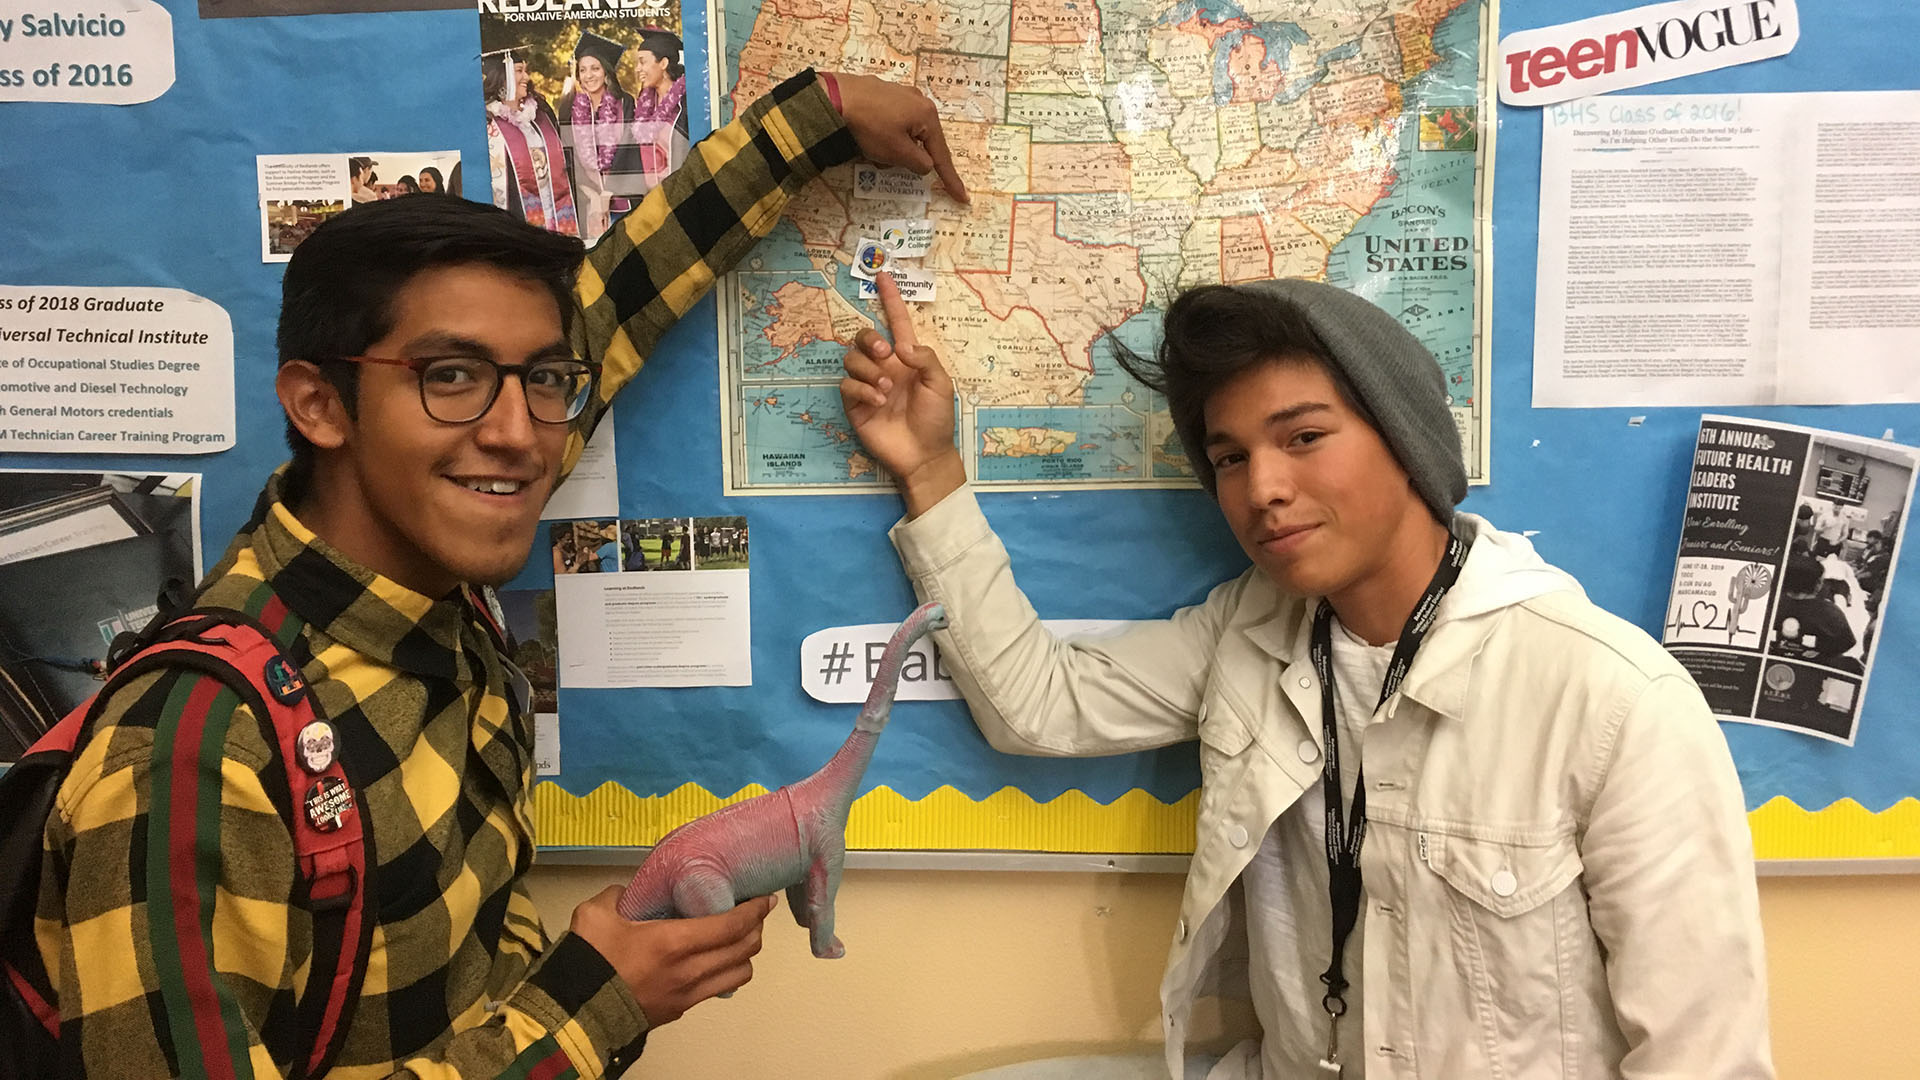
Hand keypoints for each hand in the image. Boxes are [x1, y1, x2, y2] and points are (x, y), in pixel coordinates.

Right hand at [569, 887, 774, 1025]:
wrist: (575, 1014)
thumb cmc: (589, 963)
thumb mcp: (596, 914)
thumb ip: (617, 895)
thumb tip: (627, 891)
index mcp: (674, 943)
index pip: (732, 925)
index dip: (755, 910)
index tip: (764, 898)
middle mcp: (690, 971)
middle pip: (745, 950)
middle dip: (756, 929)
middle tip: (753, 913)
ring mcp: (687, 995)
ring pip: (739, 974)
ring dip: (745, 954)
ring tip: (737, 938)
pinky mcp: (680, 1010)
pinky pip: (717, 990)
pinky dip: (725, 973)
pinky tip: (713, 960)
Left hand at [825, 72, 969, 202]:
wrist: (834, 97)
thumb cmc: (870, 126)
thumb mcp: (897, 152)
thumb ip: (918, 163)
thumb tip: (926, 165)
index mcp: (927, 115)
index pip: (941, 155)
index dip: (950, 178)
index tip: (962, 197)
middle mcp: (918, 101)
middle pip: (921, 141)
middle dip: (906, 157)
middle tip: (885, 160)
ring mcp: (900, 94)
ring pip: (904, 133)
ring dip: (891, 147)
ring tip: (869, 148)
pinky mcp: (881, 93)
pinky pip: (890, 122)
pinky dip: (882, 135)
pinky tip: (865, 136)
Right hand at [841, 273, 966, 516]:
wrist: (924, 454)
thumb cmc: (936, 419)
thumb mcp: (941, 384)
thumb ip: (925, 358)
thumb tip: (899, 346)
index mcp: (906, 358)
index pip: (896, 322)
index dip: (890, 299)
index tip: (884, 276)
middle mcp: (884, 367)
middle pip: (864, 337)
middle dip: (870, 339)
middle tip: (884, 354)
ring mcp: (868, 385)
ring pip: (852, 359)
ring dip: (869, 369)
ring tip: (886, 389)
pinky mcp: (855, 404)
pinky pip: (847, 385)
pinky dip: (862, 389)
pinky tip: (878, 401)